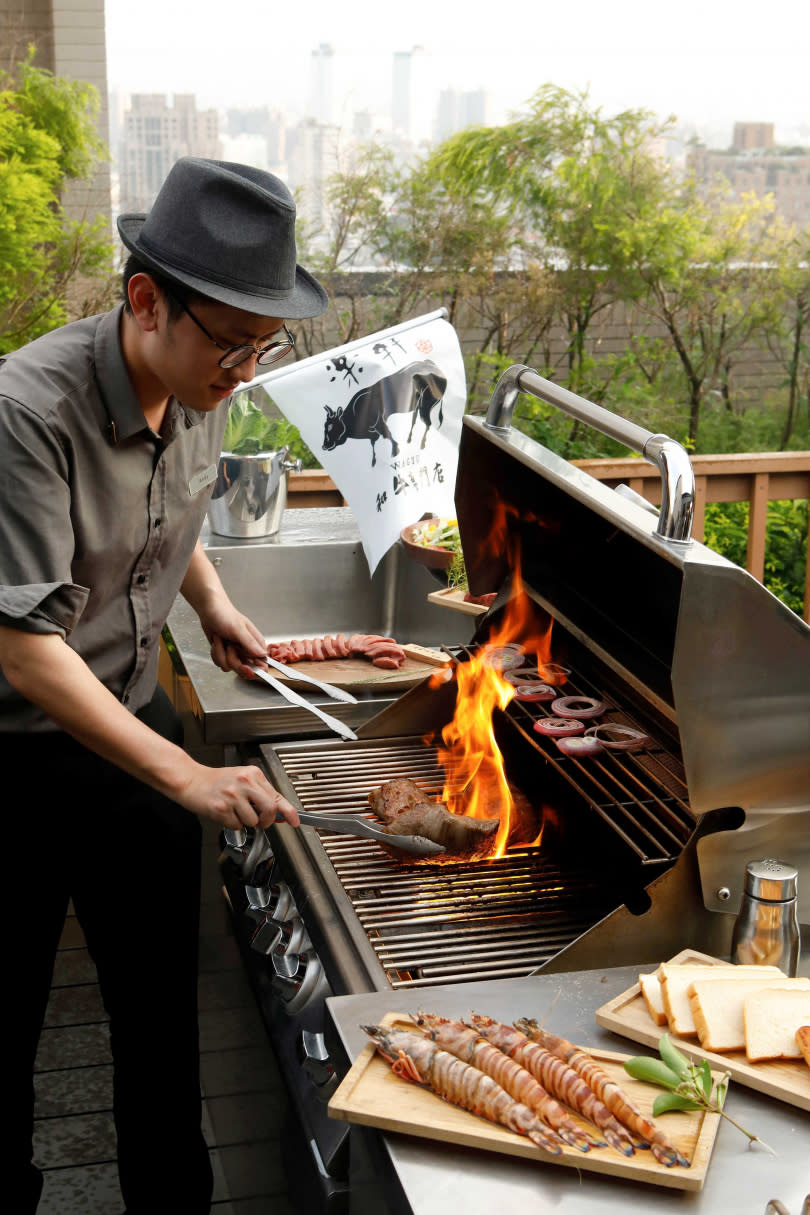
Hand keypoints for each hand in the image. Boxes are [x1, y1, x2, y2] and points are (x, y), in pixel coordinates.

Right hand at [176, 760, 299, 829]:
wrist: (191, 780)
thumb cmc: (216, 781)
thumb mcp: (242, 780)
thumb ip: (260, 793)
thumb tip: (278, 812)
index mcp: (252, 774)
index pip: (276, 795)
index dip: (288, 811)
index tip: (295, 821)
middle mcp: (244, 782)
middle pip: (269, 809)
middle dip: (266, 820)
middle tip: (260, 821)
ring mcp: (232, 795)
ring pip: (252, 820)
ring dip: (245, 821)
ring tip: (234, 811)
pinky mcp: (221, 807)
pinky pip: (236, 825)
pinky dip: (232, 823)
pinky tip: (224, 812)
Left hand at [197, 592, 266, 678]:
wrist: (209, 609)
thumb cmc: (225, 614)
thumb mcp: (238, 629)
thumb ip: (250, 643)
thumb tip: (263, 654)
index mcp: (255, 643)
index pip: (261, 663)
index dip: (254, 669)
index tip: (246, 668)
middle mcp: (246, 649)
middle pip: (243, 669)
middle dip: (233, 659)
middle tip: (229, 647)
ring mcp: (235, 652)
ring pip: (229, 667)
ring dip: (221, 653)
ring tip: (222, 639)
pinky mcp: (224, 653)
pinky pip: (220, 663)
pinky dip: (215, 653)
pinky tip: (216, 641)